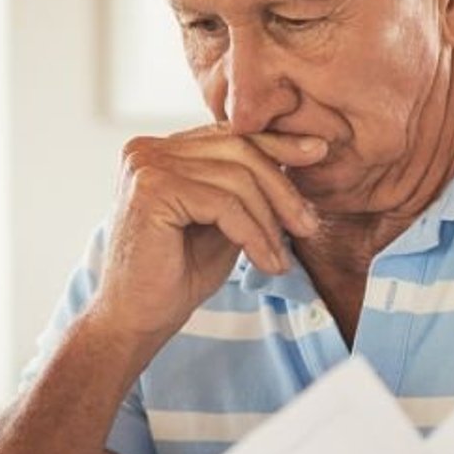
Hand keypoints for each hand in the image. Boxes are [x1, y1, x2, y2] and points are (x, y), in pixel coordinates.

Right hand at [91, 127, 328, 343]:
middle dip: (281, 188)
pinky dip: (253, 235)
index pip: (228, 134)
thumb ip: (245, 187)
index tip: (318, 152)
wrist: (135, 319)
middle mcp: (146, 149)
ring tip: (281, 258)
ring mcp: (145, 166)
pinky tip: (265, 262)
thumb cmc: (176, 275)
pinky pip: (224, 204)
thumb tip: (301, 151)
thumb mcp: (222, 220)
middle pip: (237, 148)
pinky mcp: (151, 190)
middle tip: (307, 225)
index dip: (276, 143)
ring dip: (269, 220)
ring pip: (236, 177)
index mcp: (159, 150)